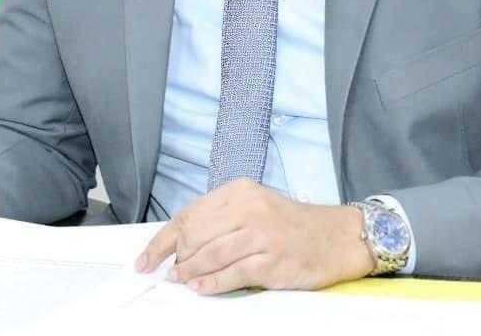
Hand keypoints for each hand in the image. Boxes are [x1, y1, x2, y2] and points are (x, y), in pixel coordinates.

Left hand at [134, 178, 374, 294]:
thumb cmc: (291, 225)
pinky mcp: (272, 261)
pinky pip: (233, 275)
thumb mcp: (255, 207)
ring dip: (189, 272)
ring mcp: (262, 234)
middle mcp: (250, 208)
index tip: (144, 259)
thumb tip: (179, 246)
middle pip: (196, 236)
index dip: (161, 241)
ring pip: (210, 256)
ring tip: (178, 281)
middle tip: (169, 273)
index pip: (189, 215)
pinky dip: (211, 285)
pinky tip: (200, 289)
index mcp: (241, 191)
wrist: (336, 237)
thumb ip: (221, 220)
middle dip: (176, 258)